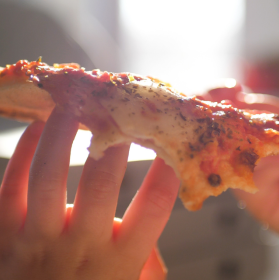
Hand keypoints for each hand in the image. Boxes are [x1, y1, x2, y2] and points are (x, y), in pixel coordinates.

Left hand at [0, 109, 179, 279]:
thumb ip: (145, 266)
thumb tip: (155, 243)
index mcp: (120, 260)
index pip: (154, 207)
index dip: (167, 171)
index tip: (173, 144)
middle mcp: (81, 246)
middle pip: (102, 182)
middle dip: (116, 140)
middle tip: (123, 110)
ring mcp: (38, 239)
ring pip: (50, 175)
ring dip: (64, 133)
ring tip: (76, 103)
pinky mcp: (3, 233)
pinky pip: (12, 184)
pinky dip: (24, 151)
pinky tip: (39, 126)